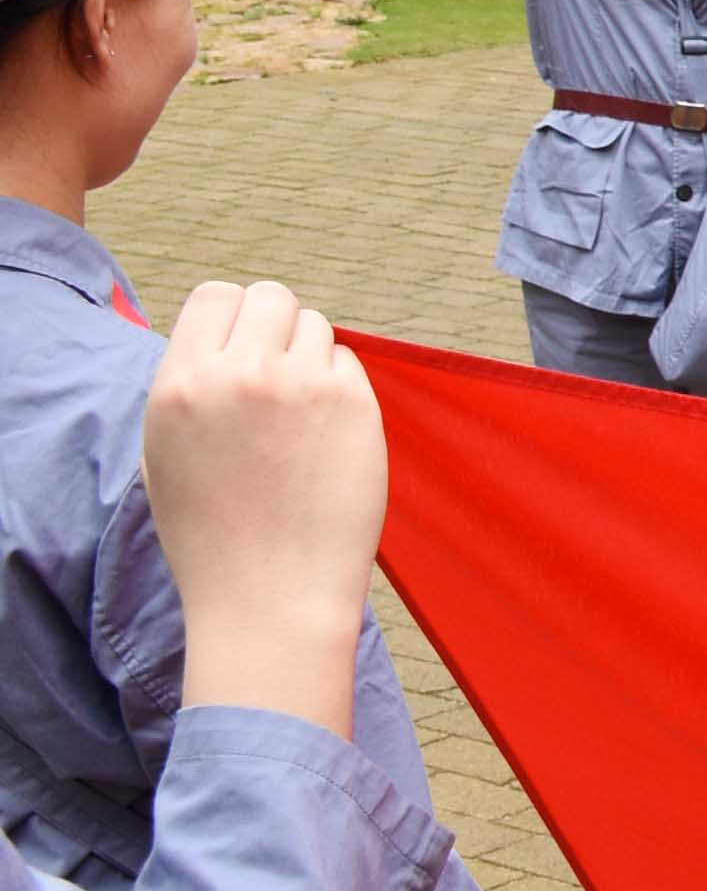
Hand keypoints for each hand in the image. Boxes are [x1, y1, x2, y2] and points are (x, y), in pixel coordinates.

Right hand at [142, 281, 383, 737]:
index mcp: (179, 385)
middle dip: (274, 325)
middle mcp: (239, 375)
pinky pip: (347, 362)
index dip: (230, 316)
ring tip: (296, 416)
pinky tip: (322, 436)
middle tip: (275, 373)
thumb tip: (224, 332)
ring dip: (309, 355)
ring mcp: (301, 386)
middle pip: (270, 296)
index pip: (213, 295)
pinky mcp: (354, 403)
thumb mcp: (167, 451)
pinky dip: (338, 386)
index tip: (239, 346)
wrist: (270, 595)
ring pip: (315, 325)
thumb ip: (192, 384)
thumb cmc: (213, 531)